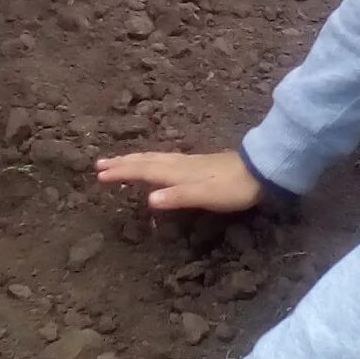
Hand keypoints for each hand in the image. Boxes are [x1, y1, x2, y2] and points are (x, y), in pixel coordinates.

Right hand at [96, 150, 262, 212]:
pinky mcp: (197, 164)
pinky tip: (154, 164)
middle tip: (99, 164)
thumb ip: (178, 197)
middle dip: (122, 163)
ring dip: (134, 160)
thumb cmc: (232, 187)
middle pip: (145, 161)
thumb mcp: (205, 195)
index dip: (121, 172)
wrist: (260, 171)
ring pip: (154, 159)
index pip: (143, 171)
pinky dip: (150, 161)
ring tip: (118, 160)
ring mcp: (188, 162)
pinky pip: (163, 160)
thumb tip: (149, 199)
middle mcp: (178, 164)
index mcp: (176, 172)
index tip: (99, 174)